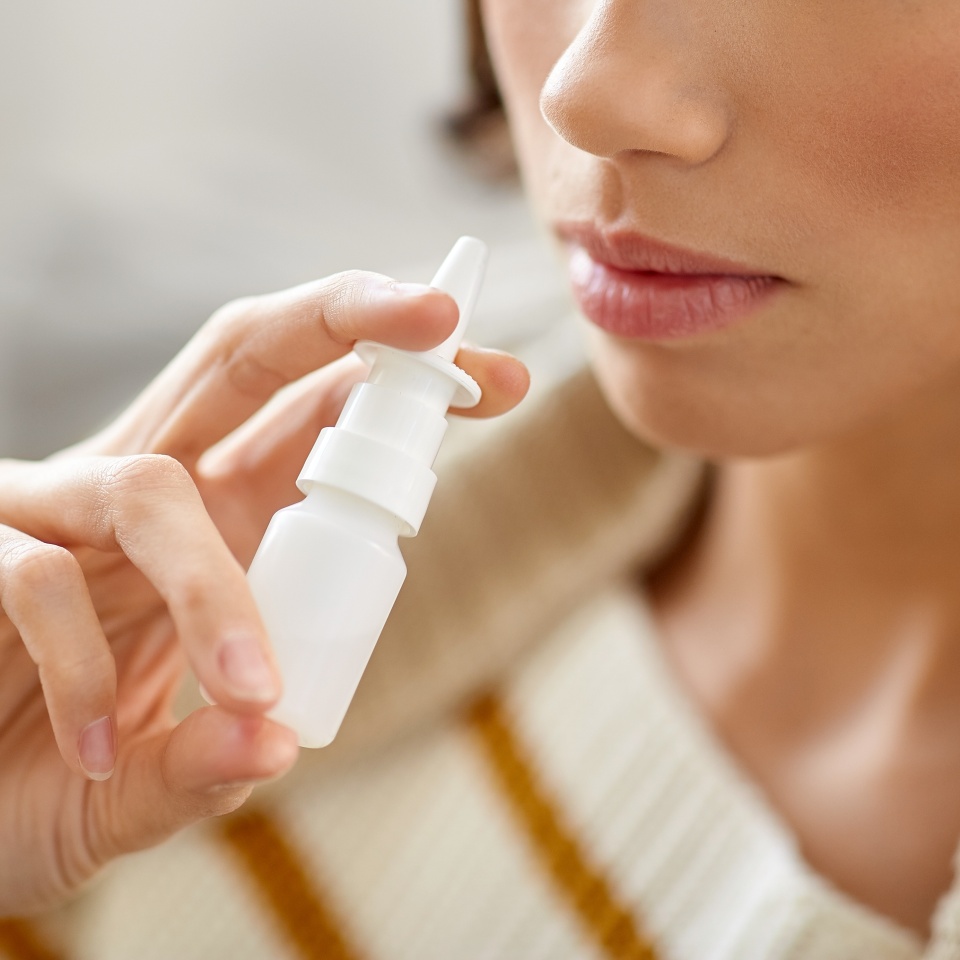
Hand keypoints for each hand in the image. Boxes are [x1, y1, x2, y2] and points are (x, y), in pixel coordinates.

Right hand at [0, 270, 528, 915]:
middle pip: (243, 357)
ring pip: (150, 486)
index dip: (400, 386)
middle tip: (439, 316)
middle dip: (342, 322)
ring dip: (214, 591)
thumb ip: (208, 761)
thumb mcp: (155, 774)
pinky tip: (105, 748)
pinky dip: (86, 667)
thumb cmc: (51, 776)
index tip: (500, 377)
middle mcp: (146, 485)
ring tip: (253, 692)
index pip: (313, 417)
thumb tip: (273, 741)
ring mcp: (54, 508)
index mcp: (217, 514)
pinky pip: (39, 578)